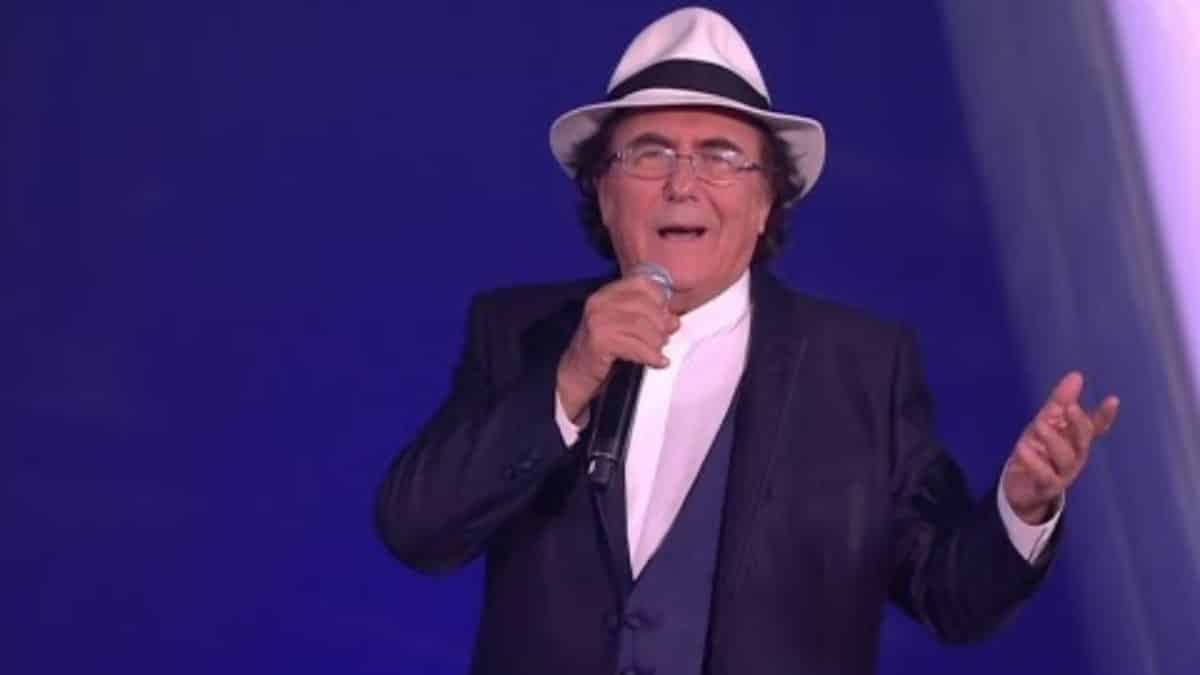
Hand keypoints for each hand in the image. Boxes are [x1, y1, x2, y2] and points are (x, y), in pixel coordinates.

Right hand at [556, 275, 678, 420]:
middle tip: (664, 340)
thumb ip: (648, 319)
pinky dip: (651, 356)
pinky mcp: (599, 341)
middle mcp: (600, 302)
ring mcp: (597, 321)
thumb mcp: (625, 328)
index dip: (660, 299)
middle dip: (661, 325)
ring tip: (658, 352)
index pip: (643, 283)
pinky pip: (636, 346)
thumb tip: (674, 321)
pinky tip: (657, 362)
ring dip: (657, 342)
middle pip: (646, 306)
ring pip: (643, 326)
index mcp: (606, 294)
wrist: (574, 375)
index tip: (665, 316)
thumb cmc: (603, 351)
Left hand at [1003, 371, 1118, 523]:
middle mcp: (1075, 457)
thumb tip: (1076, 375)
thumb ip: (1060, 402)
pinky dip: (1034, 462)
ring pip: (1065, 458)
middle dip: (1078, 424)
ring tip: (1040, 425)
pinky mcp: (1046, 487)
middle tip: (1070, 407)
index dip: (1104, 415)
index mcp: (1076, 441)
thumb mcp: (1045, 423)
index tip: (1113, 400)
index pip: (1094, 427)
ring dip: (1053, 440)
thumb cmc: (1038, 452)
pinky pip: (1044, 475)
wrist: (1020, 488)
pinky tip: (1023, 448)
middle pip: (1082, 440)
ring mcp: (1063, 474)